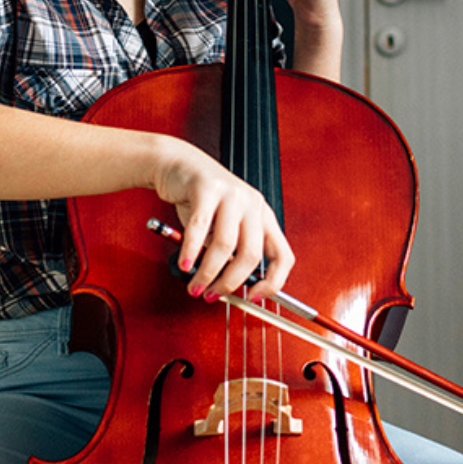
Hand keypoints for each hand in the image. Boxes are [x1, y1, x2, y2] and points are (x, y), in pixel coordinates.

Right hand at [151, 139, 295, 300]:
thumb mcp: (225, 227)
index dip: (273, 282)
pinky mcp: (207, 188)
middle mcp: (253, 204)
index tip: (253, 297)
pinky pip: (199, 228)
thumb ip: (231, 253)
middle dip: (229, 283)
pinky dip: (190, 252)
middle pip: (251, 254)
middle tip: (211, 295)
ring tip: (194, 286)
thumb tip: (228, 289)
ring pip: (225, 244)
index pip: (283, 256)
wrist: (179, 165)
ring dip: (207, 272)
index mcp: (264, 217)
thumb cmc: (202, 201)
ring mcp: (232, 194)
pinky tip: (185, 265)